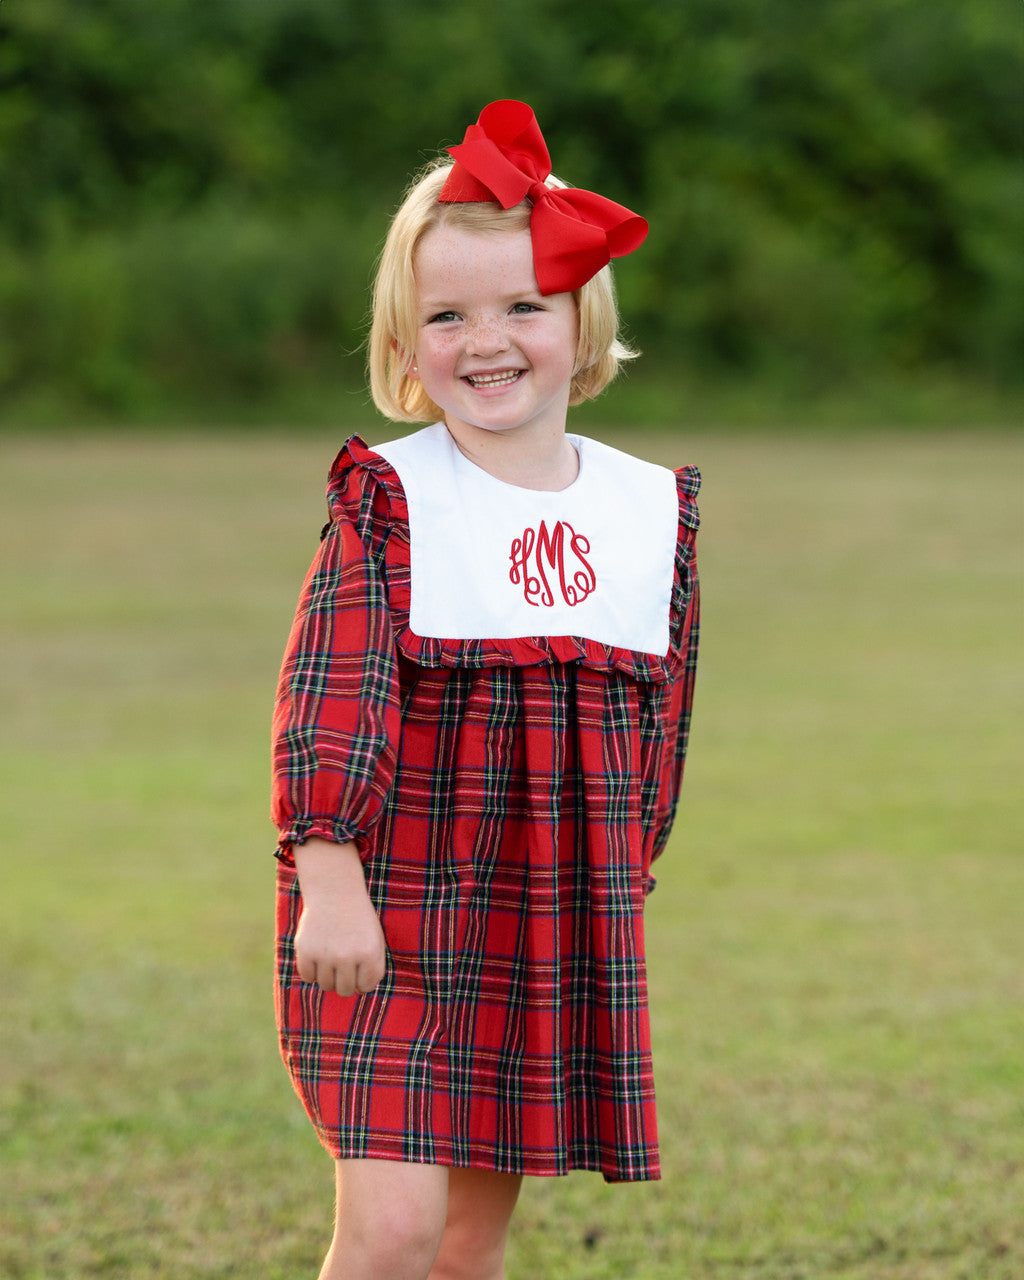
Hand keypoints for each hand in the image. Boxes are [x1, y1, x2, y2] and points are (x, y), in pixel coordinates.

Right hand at [293, 839, 387, 996]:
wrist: (334, 892)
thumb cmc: (357, 919)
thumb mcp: (374, 939)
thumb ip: (371, 967)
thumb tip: (358, 992)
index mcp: (370, 953)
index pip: (366, 987)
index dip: (362, 979)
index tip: (359, 965)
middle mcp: (348, 957)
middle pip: (344, 990)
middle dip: (345, 980)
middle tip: (343, 962)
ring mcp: (325, 954)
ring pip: (326, 985)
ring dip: (328, 975)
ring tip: (331, 955)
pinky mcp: (305, 950)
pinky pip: (308, 977)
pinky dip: (312, 969)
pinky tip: (317, 954)